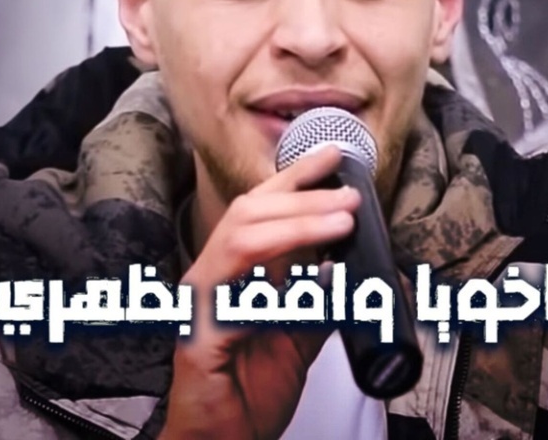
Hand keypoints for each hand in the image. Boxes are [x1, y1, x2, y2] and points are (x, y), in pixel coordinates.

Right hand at [160, 145, 360, 439]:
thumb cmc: (252, 390)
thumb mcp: (301, 335)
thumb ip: (318, 297)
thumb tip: (346, 261)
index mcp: (235, 270)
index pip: (262, 208)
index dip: (295, 177)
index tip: (332, 156)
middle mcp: (212, 276)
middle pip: (250, 212)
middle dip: (302, 195)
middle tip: (349, 194)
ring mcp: (200, 302)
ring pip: (241, 238)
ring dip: (295, 224)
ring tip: (341, 219)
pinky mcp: (197, 336)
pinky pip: (235, 299)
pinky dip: (276, 284)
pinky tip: (314, 280)